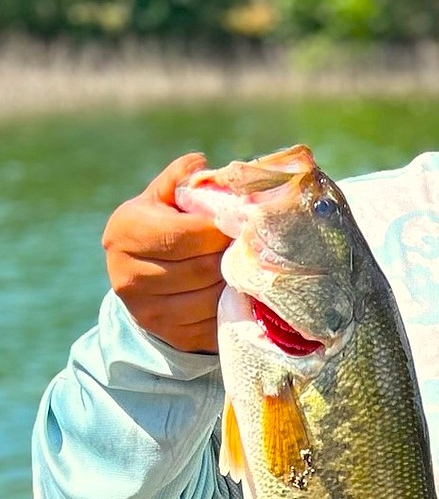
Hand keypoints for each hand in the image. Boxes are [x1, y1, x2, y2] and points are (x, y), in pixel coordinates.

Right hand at [102, 153, 230, 352]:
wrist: (144, 282)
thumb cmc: (161, 228)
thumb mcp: (163, 200)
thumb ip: (181, 180)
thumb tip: (200, 163)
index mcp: (125, 232)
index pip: (184, 234)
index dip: (220, 229)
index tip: (242, 223)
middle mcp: (127, 275)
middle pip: (202, 268)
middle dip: (232, 256)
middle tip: (252, 246)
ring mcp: (148, 311)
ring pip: (211, 297)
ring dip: (235, 282)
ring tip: (244, 267)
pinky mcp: (172, 335)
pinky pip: (215, 322)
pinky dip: (234, 306)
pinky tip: (239, 291)